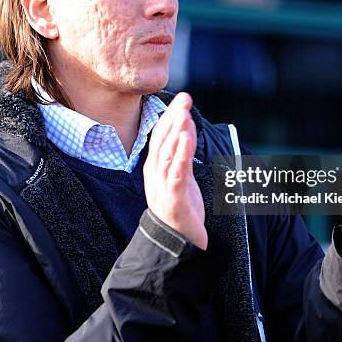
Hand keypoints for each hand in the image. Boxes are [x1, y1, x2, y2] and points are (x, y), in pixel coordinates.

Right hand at [143, 93, 206, 249]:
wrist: (178, 243)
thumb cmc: (180, 207)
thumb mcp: (181, 175)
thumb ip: (183, 152)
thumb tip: (186, 125)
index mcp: (155, 167)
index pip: (160, 135)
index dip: (170, 115)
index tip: (182, 98)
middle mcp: (155, 174)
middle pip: (162, 140)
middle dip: (173, 118)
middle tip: (184, 98)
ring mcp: (162, 187)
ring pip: (167, 154)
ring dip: (176, 132)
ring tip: (184, 114)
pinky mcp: (173, 199)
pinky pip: (176, 174)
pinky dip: (180, 155)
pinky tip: (185, 140)